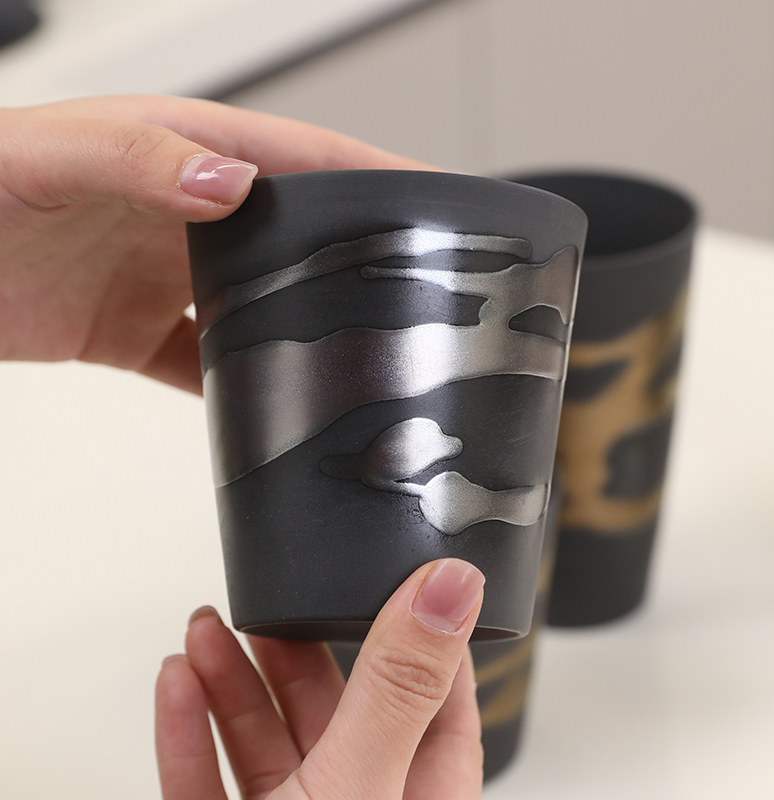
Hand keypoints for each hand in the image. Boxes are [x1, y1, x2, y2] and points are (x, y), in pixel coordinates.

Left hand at [0, 95, 422, 392]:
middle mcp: (189, 215)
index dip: (373, 176)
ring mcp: (168, 277)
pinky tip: (260, 403)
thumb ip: (143, 162)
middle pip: (296, 237)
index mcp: (186, 154)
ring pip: (259, 306)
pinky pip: (205, 364)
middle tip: (409, 287)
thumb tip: (232, 185)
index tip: (431, 199)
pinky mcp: (140, 332)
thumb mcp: (54, 155)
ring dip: (297, 327)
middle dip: (354, 257)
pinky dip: (235, 386)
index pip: (303, 159)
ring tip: (349, 351)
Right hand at [155, 559, 484, 799]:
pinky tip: (178, 683)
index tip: (399, 586)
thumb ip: (397, 686)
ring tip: (210, 627)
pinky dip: (186, 733)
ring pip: (264, 742)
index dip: (422, 641)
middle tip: (274, 603)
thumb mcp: (360, 781)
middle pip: (336, 712)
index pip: (441, 708)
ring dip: (231, 680)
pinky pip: (204, 784)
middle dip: (295, 648)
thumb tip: (449, 587)